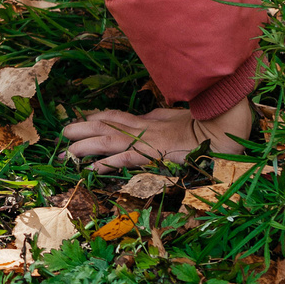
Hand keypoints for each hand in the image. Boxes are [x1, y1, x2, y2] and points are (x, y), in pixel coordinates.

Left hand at [60, 98, 254, 170]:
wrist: (222, 127)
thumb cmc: (205, 124)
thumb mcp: (177, 119)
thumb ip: (160, 119)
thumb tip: (150, 118)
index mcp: (149, 119)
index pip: (117, 115)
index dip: (97, 117)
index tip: (81, 119)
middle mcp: (144, 127)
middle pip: (107, 124)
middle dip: (82, 128)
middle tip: (62, 132)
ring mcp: (148, 140)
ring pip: (110, 139)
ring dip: (86, 145)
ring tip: (67, 151)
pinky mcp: (155, 153)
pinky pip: (126, 159)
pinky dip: (108, 163)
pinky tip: (92, 168)